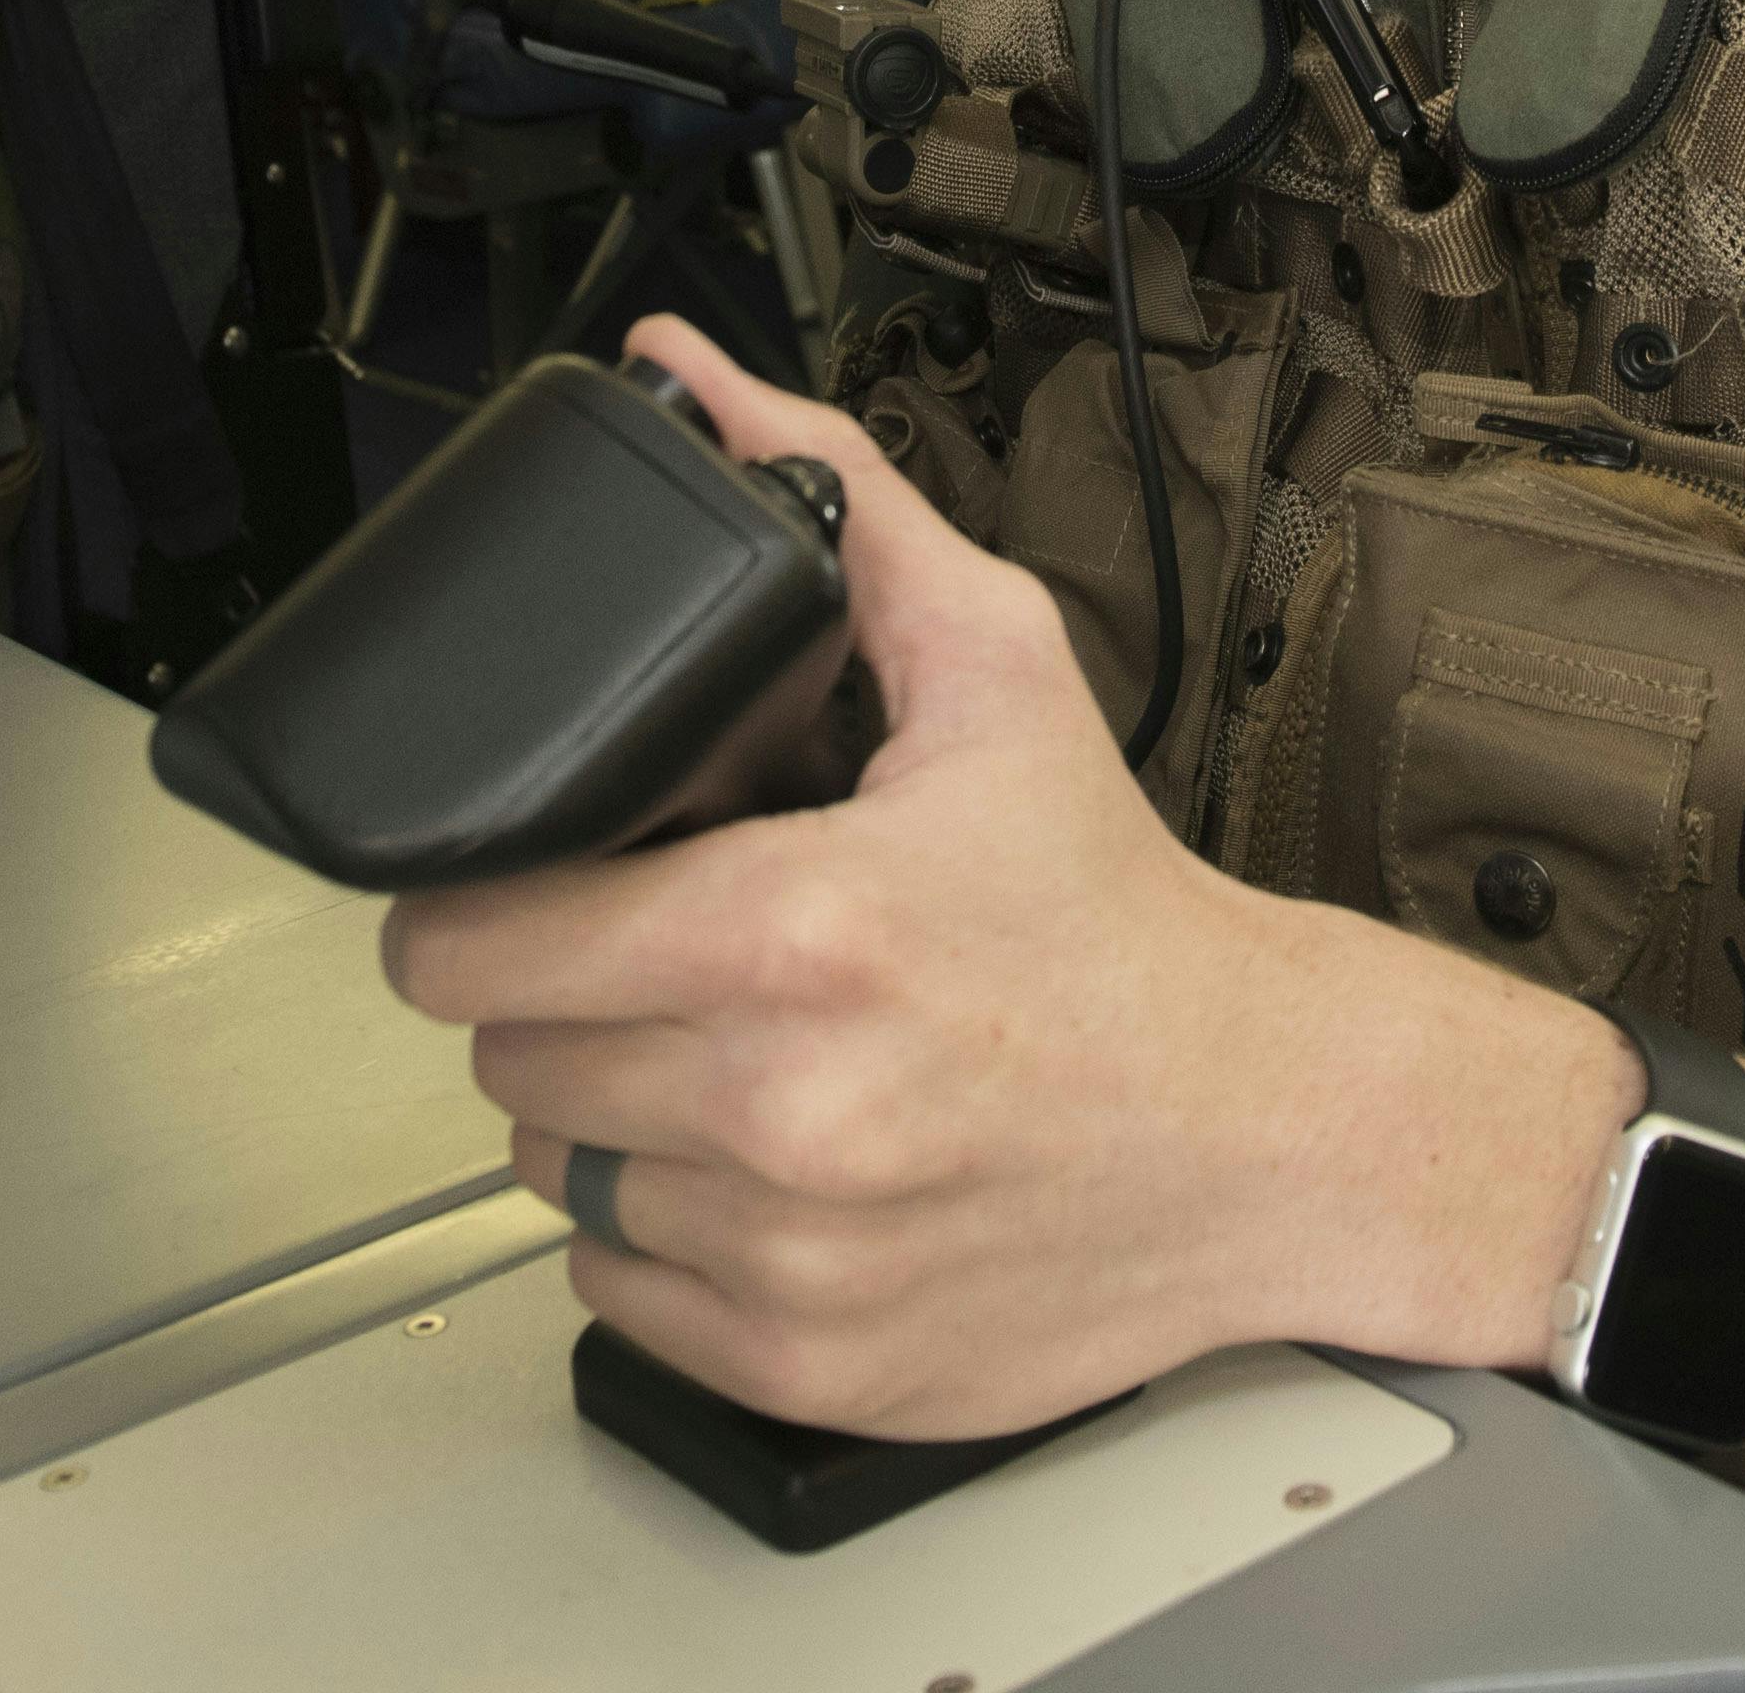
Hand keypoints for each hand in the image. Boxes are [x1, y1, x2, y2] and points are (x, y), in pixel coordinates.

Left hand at [379, 322, 1623, 1440]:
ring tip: (737, 1059)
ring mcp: (789, 1252)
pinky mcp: (807, 1363)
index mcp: (791, 929)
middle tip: (670, 959)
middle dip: (565, 999)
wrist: (1272, 1127)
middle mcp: (778, 1104)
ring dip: (616, 1121)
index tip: (528, 890)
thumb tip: (697, 380)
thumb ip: (832, 509)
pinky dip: (672, 1238)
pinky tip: (774, 1167)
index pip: (472, 946)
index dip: (475, 908)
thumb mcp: (992, 668)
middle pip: (507, 1061)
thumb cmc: (1121, 914)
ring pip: (560, 1179)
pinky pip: (624, 1292)